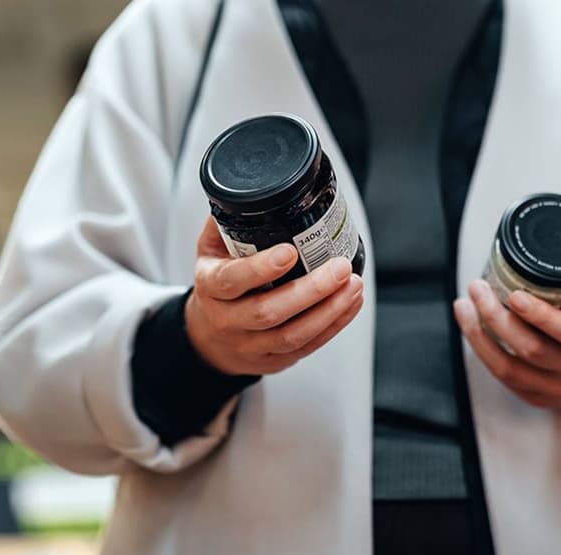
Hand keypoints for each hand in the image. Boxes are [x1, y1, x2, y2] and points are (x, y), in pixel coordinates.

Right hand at [187, 217, 364, 375]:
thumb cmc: (217, 286)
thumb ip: (228, 221)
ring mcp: (250, 345)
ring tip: (352, 285)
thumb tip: (254, 187)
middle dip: (311, 290)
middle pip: (269, 312)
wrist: (208, 338)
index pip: (233, 280)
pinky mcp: (273, 361)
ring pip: (292, 335)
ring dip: (329, 311)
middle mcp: (227, 320)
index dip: (262, 268)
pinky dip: (334, 325)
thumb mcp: (210, 250)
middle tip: (340, 267)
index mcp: (211, 287)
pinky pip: (307, 347)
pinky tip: (350, 304)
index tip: (291, 252)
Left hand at [453, 264, 560, 413]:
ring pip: (510, 369)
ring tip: (464, 307)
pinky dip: (484, 353)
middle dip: (497, 318)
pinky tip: (472, 329)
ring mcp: (557, 388)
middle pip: (532, 351)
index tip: (515, 295)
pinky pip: (505, 379)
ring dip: (480, 337)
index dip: (541, 317)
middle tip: (478, 289)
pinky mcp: (539, 398)